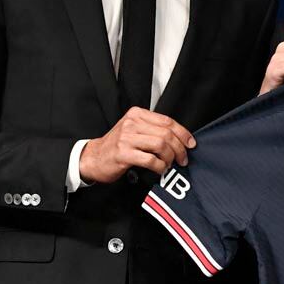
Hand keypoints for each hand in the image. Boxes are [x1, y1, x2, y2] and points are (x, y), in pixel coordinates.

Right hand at [79, 107, 195, 182]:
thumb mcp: (134, 130)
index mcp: (137, 114)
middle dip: (179, 148)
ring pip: (160, 146)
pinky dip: (160, 166)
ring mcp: (126, 138)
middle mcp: (132, 123)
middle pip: (166, 134)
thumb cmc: (117, 145)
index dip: (183, 133)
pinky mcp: (123, 153)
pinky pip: (150, 160)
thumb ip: (153, 129)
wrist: (93, 158)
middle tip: (183, 159)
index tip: (191, 143)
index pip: (167, 121)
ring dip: (170, 158)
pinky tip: (160, 169)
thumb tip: (180, 138)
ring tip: (169, 165)